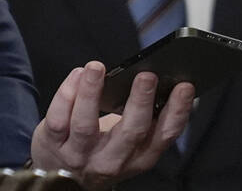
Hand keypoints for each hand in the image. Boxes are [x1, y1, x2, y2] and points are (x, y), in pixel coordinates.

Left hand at [29, 61, 193, 189]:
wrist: (63, 179)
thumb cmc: (105, 150)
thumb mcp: (132, 144)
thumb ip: (148, 119)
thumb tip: (164, 77)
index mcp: (141, 155)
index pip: (164, 135)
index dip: (177, 111)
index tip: (185, 86)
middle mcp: (112, 159)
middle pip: (130, 132)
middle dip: (140, 101)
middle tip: (147, 76)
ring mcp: (79, 154)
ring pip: (85, 125)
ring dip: (92, 92)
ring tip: (96, 67)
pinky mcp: (52, 145)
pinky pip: (57, 119)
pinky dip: (66, 94)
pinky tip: (78, 75)